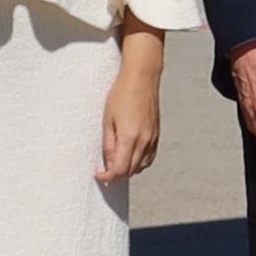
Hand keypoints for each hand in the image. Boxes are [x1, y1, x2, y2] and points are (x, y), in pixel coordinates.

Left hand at [100, 31, 165, 187]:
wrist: (142, 78)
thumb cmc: (121, 94)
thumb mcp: (108, 120)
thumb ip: (109, 145)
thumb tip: (109, 164)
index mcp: (130, 137)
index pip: (119, 170)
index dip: (107, 177)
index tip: (98, 175)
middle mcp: (144, 141)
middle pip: (130, 171)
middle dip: (116, 176)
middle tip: (104, 172)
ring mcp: (153, 138)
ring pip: (141, 166)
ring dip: (128, 170)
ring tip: (116, 165)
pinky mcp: (157, 134)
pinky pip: (149, 157)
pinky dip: (140, 163)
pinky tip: (131, 158)